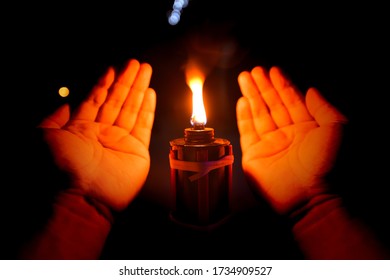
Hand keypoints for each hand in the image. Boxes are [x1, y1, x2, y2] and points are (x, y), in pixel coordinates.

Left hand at [38, 59, 155, 210]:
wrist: (79, 197)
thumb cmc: (58, 168)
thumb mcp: (43, 137)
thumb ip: (54, 118)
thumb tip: (65, 104)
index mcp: (79, 130)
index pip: (95, 100)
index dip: (104, 83)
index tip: (112, 68)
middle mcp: (101, 135)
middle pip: (116, 101)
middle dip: (126, 81)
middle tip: (135, 64)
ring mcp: (120, 143)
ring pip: (131, 109)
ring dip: (138, 89)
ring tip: (145, 70)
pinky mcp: (137, 152)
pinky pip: (144, 126)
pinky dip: (148, 110)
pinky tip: (151, 94)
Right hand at [236, 66, 346, 213]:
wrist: (312, 198)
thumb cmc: (328, 164)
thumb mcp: (337, 129)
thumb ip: (323, 107)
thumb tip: (311, 90)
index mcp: (309, 128)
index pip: (292, 100)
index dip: (283, 84)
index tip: (274, 70)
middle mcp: (289, 135)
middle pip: (273, 105)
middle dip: (264, 87)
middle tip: (254, 71)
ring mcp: (271, 145)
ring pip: (259, 115)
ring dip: (252, 96)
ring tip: (245, 78)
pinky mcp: (255, 156)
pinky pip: (247, 132)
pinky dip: (244, 116)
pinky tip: (243, 101)